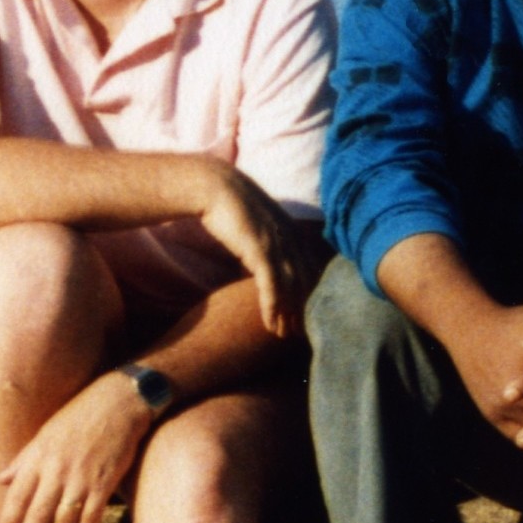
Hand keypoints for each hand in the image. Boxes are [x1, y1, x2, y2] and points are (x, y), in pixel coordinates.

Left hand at [0, 372, 155, 522]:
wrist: (117, 403)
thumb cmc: (79, 414)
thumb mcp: (45, 433)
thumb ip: (24, 459)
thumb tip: (1, 479)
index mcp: (39, 457)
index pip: (17, 495)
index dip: (10, 519)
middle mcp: (56, 470)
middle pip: (38, 513)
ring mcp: (81, 478)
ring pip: (63, 518)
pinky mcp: (103, 482)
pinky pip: (91, 516)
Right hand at [193, 164, 325, 337]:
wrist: (214, 186)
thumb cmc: (229, 205)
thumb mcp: (255, 226)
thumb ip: (263, 242)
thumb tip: (259, 259)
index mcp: (292, 232)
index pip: (309, 269)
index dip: (308, 293)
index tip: (304, 313)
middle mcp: (291, 239)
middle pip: (304, 282)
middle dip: (301, 309)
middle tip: (297, 333)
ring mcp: (277, 245)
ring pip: (290, 288)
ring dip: (287, 315)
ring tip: (283, 335)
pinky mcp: (260, 251)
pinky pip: (272, 286)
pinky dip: (273, 308)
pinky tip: (270, 325)